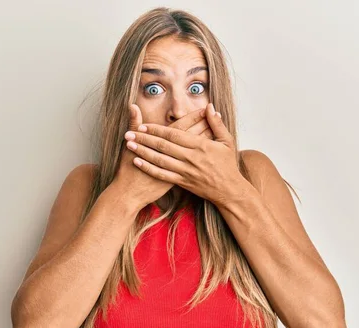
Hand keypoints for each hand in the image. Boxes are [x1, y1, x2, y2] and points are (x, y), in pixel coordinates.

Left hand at [124, 103, 242, 207]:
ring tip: (129, 145)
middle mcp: (191, 158)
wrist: (229, 191)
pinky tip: (137, 162)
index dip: (157, 130)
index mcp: (201, 146)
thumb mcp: (227, 141)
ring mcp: (185, 171)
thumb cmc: (228, 164)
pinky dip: (149, 168)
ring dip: (143, 152)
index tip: (143, 125)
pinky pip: (162, 175)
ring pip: (160, 160)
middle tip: (129, 133)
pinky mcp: (182, 182)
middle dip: (145, 139)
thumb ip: (216, 124)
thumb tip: (210, 107)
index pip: (174, 135)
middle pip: (163, 146)